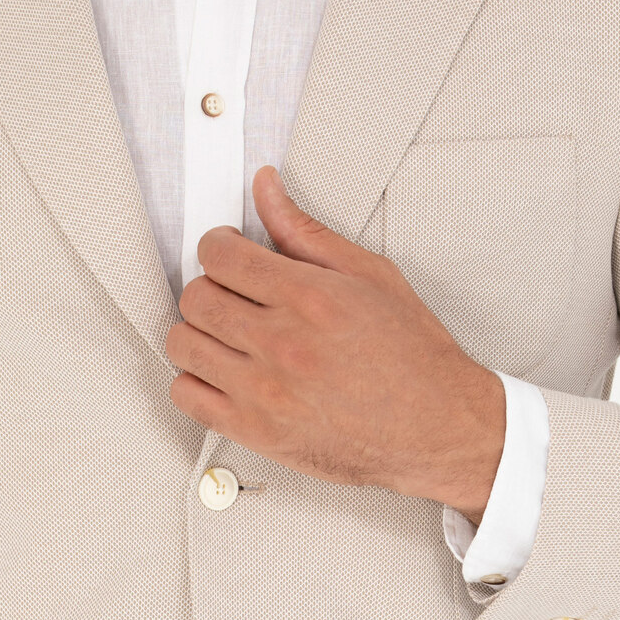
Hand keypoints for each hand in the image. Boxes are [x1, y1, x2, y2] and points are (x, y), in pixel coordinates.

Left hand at [166, 166, 505, 523]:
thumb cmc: (412, 357)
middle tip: (234, 294)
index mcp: (309, 297)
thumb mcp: (370, 276)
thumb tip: (265, 188)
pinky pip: (186, 396)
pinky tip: (224, 372)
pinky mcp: (256, 431)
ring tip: (229, 334)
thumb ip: (306, 232)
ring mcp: (264, 391)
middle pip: (195, 297)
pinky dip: (195, 380)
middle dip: (210, 287)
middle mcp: (281, 343)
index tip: (231, 254)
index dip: (219, 246)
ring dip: (199, 332)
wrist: (437, 427)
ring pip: (182, 344)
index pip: (219, 255)